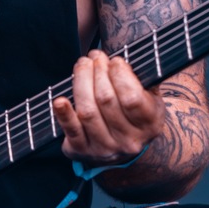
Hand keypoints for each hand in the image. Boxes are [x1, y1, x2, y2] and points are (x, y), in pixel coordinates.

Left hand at [53, 49, 164, 164]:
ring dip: (81, 82)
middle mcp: (128, 141)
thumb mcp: (150, 98)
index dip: (120, 75)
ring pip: (88, 111)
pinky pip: (71, 130)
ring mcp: (105, 148)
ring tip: (83, 65)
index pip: (132, 98)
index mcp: (150, 125)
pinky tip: (59, 100)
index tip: (114, 60)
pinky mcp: (82, 151)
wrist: (124, 148)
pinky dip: (63, 114)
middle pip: (106, 100)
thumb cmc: (135, 113)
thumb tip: (124, 60)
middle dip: (98, 72)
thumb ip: (143, 80)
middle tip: (95, 56)